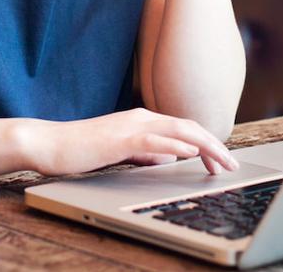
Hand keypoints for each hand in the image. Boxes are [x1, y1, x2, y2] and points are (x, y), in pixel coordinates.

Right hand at [22, 108, 238, 175]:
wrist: (50, 144)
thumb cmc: (82, 150)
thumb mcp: (121, 152)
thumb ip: (143, 152)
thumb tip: (164, 159)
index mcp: (142, 120)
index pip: (183, 129)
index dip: (206, 142)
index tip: (222, 160)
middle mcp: (141, 118)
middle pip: (187, 127)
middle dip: (214, 145)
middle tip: (232, 164)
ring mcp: (131, 126)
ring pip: (177, 131)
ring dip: (203, 145)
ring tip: (221, 160)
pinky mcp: (119, 138)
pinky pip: (153, 140)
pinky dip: (174, 145)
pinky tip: (190, 152)